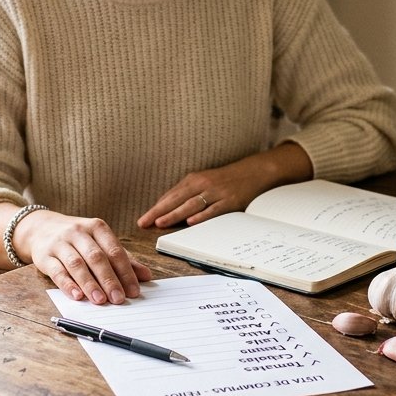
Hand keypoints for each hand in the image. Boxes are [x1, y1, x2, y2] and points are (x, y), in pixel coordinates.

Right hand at [14, 209, 150, 304]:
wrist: (40, 227)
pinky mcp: (44, 256)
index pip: (114, 250)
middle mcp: (78, 232)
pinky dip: (67, 284)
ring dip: (90, 284)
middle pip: (96, 257)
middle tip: (118, 299)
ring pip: (77, 264)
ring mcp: (60, 243)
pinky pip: (57, 271)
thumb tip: (146, 276)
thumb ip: (122, 258)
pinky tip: (77, 296)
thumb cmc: (77, 238)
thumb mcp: (100, 242)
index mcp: (96, 227)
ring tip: (100, 300)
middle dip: (109, 280)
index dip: (125, 272)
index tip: (134, 290)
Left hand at [136, 143, 313, 228]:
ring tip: (161, 222)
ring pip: (191, 205)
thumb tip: (165, 207)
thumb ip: (185, 194)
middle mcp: (202, 184)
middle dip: (159, 212)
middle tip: (144, 223)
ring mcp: (216, 192)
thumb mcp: (203, 182)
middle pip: (176, 200)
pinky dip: (202, 215)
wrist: (253, 171)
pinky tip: (191, 222)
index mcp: (193, 180)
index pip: (170, 196)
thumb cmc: (224, 179)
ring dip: (175, 214)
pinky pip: (213, 209)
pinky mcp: (230, 201)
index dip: (155, 208)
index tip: (142, 220)